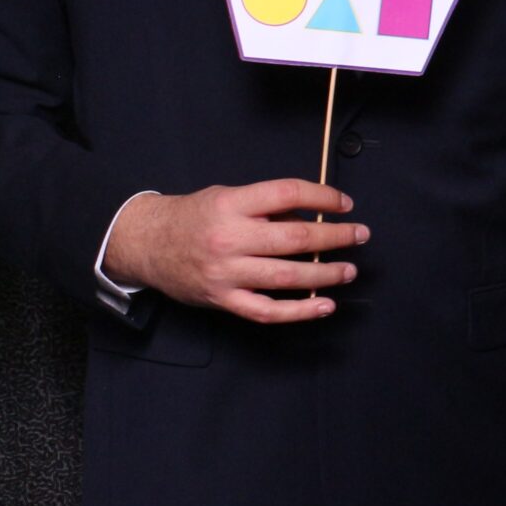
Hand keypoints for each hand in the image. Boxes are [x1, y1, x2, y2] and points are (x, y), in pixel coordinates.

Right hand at [102, 181, 365, 323]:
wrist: (145, 244)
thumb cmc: (193, 217)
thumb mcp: (227, 196)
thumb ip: (266, 206)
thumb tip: (315, 217)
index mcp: (231, 205)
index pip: (288, 194)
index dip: (323, 197)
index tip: (345, 204)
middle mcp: (229, 239)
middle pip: (294, 239)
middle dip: (335, 237)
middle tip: (360, 235)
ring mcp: (225, 273)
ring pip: (286, 277)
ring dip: (326, 275)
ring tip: (349, 270)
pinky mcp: (222, 299)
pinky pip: (267, 311)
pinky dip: (300, 311)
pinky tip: (324, 305)